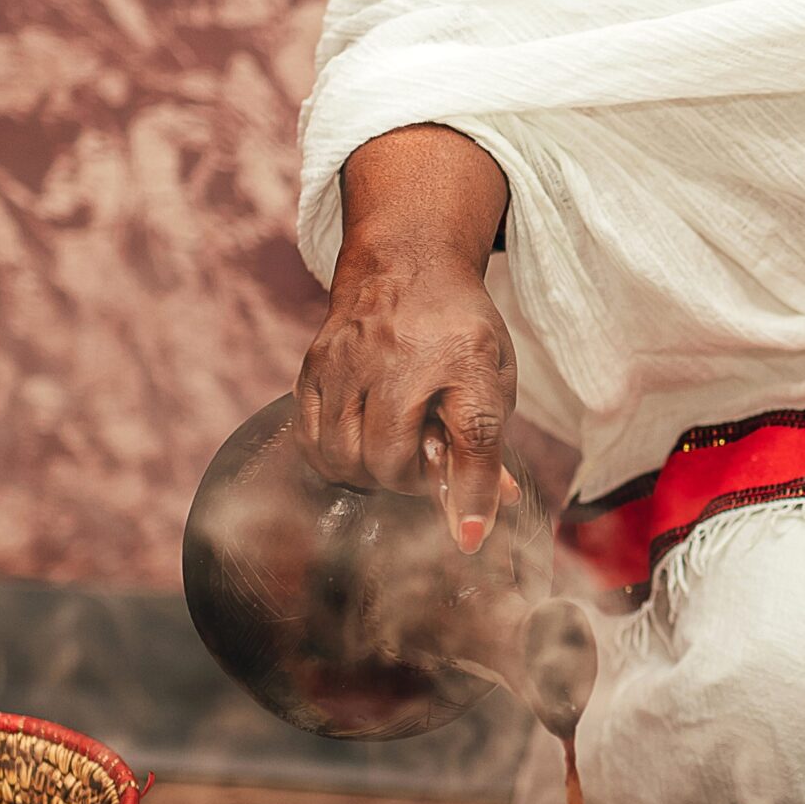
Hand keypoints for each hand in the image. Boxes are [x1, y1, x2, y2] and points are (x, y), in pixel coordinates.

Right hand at [294, 246, 519, 551]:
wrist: (407, 265)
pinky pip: (312, 442)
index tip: (467, 539)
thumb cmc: (457, 332)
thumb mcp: (492, 380)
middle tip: (423, 461)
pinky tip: (357, 442)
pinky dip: (334, 458)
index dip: (471, 493)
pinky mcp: (312, 367)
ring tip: (390, 450)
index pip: (472, 436)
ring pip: (343, 459)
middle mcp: (399, 356)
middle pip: (389, 462)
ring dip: (369, 473)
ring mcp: (347, 361)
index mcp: (462, 356)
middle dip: (408, 479)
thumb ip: (487, 447)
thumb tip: (483, 517)